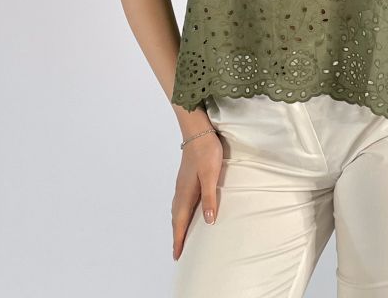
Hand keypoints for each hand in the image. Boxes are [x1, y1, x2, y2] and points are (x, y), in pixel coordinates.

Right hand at [171, 129, 222, 260]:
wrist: (198, 131)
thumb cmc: (206, 151)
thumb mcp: (211, 175)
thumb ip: (209, 197)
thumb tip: (208, 221)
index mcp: (185, 193)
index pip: (180, 222)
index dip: (178, 239)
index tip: (177, 256)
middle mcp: (181, 190)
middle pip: (176, 218)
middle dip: (176, 235)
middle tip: (178, 251)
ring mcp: (182, 183)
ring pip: (177, 209)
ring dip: (178, 224)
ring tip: (181, 235)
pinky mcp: (186, 177)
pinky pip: (181, 201)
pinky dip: (181, 212)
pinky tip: (188, 210)